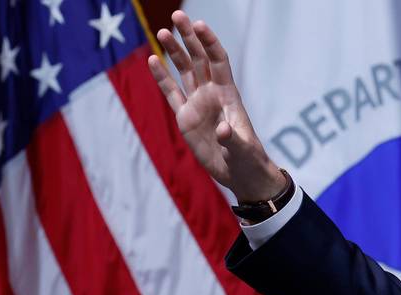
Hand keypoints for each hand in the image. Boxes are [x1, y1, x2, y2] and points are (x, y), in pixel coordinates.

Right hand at [147, 11, 285, 201]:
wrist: (239, 173)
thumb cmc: (247, 159)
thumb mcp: (243, 150)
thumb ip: (232, 139)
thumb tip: (223, 130)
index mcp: (228, 95)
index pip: (219, 61)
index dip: (209, 43)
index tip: (199, 26)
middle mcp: (212, 94)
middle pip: (199, 59)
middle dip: (189, 38)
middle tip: (177, 16)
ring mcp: (198, 104)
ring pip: (184, 71)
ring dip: (174, 51)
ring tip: (162, 32)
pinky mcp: (185, 118)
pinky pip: (172, 93)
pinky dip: (162, 77)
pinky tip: (153, 59)